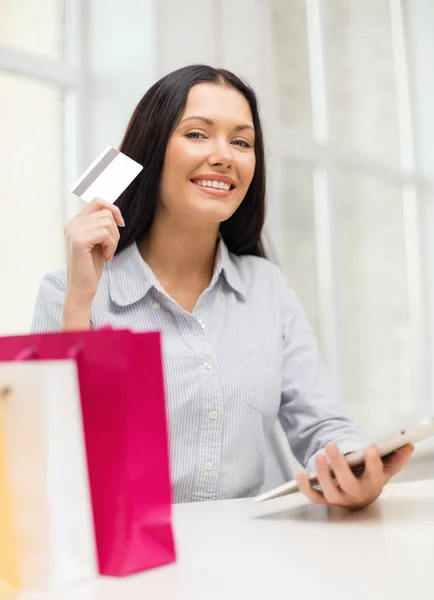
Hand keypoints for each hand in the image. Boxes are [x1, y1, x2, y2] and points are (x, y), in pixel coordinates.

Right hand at [64, 198, 124, 302]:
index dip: (113, 209)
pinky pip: (105, 233)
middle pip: (105, 213)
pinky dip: (111, 246)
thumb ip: (101, 225)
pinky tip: (106, 257)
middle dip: (115, 232)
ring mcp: (73, 231)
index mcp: (74, 223)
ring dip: (114, 240)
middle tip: (110, 248)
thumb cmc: (91, 267)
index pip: (97, 202)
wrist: (82, 288)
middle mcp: (71, 224)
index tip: (121, 223)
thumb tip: (114, 212)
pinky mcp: (78, 241)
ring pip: (107, 223)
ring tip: (107, 253)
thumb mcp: (98, 241)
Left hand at [295, 442, 413, 510]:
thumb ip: (396, 457)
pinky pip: (313, 496)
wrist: (359, 495)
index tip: (370, 449)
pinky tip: (299, 473)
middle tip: (331, 445)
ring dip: (321, 473)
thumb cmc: (370, 478)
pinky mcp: (324, 498)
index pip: (375, 475)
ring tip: (319, 455)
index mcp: (372, 485)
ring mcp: (338, 498)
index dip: (373, 463)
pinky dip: (305, 487)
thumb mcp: (385, 468)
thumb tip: (407, 445)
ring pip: (329, 490)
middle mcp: (355, 494)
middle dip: (338, 464)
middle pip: (347, 482)